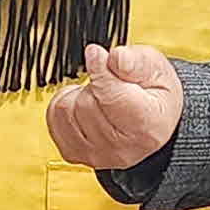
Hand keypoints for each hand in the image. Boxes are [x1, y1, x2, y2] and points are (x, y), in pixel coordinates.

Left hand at [45, 42, 184, 173]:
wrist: (150, 125)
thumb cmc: (154, 97)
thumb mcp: (156, 69)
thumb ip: (136, 61)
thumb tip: (115, 57)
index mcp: (148, 126)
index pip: (114, 99)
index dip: (101, 73)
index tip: (96, 54)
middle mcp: (121, 148)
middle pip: (87, 103)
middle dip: (95, 83)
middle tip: (111, 82)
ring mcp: (95, 155)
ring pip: (66, 109)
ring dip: (79, 94)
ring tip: (100, 95)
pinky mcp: (74, 153)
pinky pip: (54, 118)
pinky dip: (66, 105)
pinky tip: (86, 105)